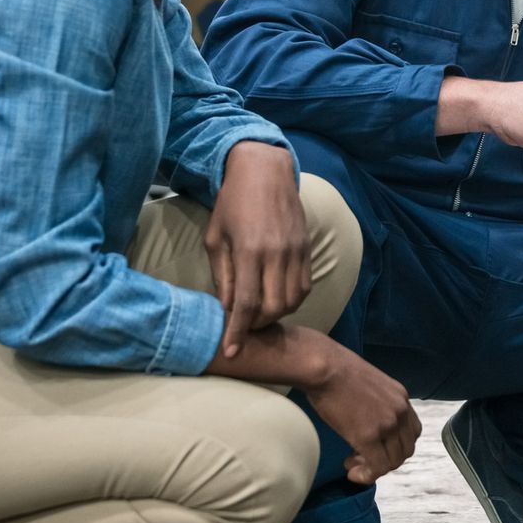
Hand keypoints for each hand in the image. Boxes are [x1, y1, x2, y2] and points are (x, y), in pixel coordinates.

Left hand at [208, 142, 309, 357]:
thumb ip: (223, 276)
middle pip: (274, 308)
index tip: (231, 352)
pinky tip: (276, 298)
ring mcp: (296, 251)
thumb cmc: (232, 203)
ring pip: (293, 300)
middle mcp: (277, 253)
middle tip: (243, 327)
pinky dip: (291, 300)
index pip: (247, 304)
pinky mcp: (306, 248)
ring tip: (259, 314)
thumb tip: (226, 309)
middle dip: (258, 326)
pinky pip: (304, 286)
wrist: (265, 171)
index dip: (238, 332)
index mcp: (250, 250)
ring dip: (276, 315)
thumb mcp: (216, 238)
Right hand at [300, 344, 421, 485]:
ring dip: (374, 468)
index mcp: (401, 397)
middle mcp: (400, 411)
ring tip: (353, 464)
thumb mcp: (370, 384)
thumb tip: (369, 419)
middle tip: (361, 458)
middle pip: (405, 450)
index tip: (376, 447)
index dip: (395, 445)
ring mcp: (387, 424)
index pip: (412, 432)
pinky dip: (367, 475)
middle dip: (386, 460)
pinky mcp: (368, 436)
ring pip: (393, 462)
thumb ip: (377, 403)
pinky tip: (352, 471)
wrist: (323, 367)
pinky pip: (377, 467)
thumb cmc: (336, 370)